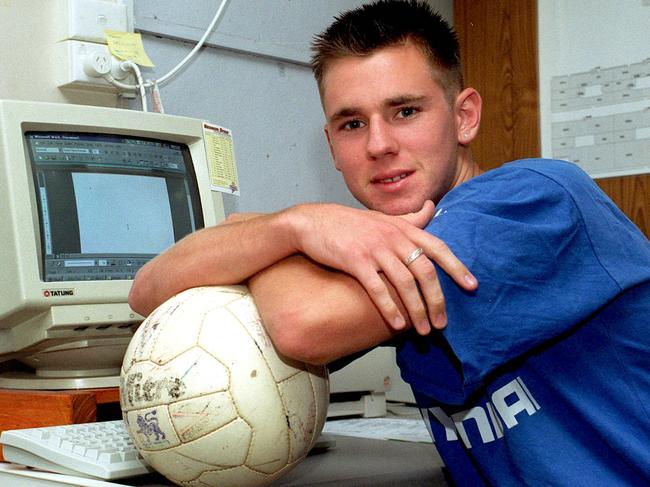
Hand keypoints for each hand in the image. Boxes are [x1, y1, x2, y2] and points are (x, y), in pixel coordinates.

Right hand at [285, 202, 476, 334]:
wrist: (312, 221)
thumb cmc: (349, 223)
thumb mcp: (382, 218)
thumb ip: (410, 218)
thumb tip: (431, 207)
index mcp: (402, 228)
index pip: (437, 247)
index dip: (456, 267)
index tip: (472, 286)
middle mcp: (392, 237)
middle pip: (425, 271)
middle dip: (437, 300)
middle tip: (442, 323)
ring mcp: (374, 248)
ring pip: (405, 283)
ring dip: (417, 310)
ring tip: (423, 331)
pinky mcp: (355, 261)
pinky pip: (377, 288)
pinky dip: (390, 308)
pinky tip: (398, 324)